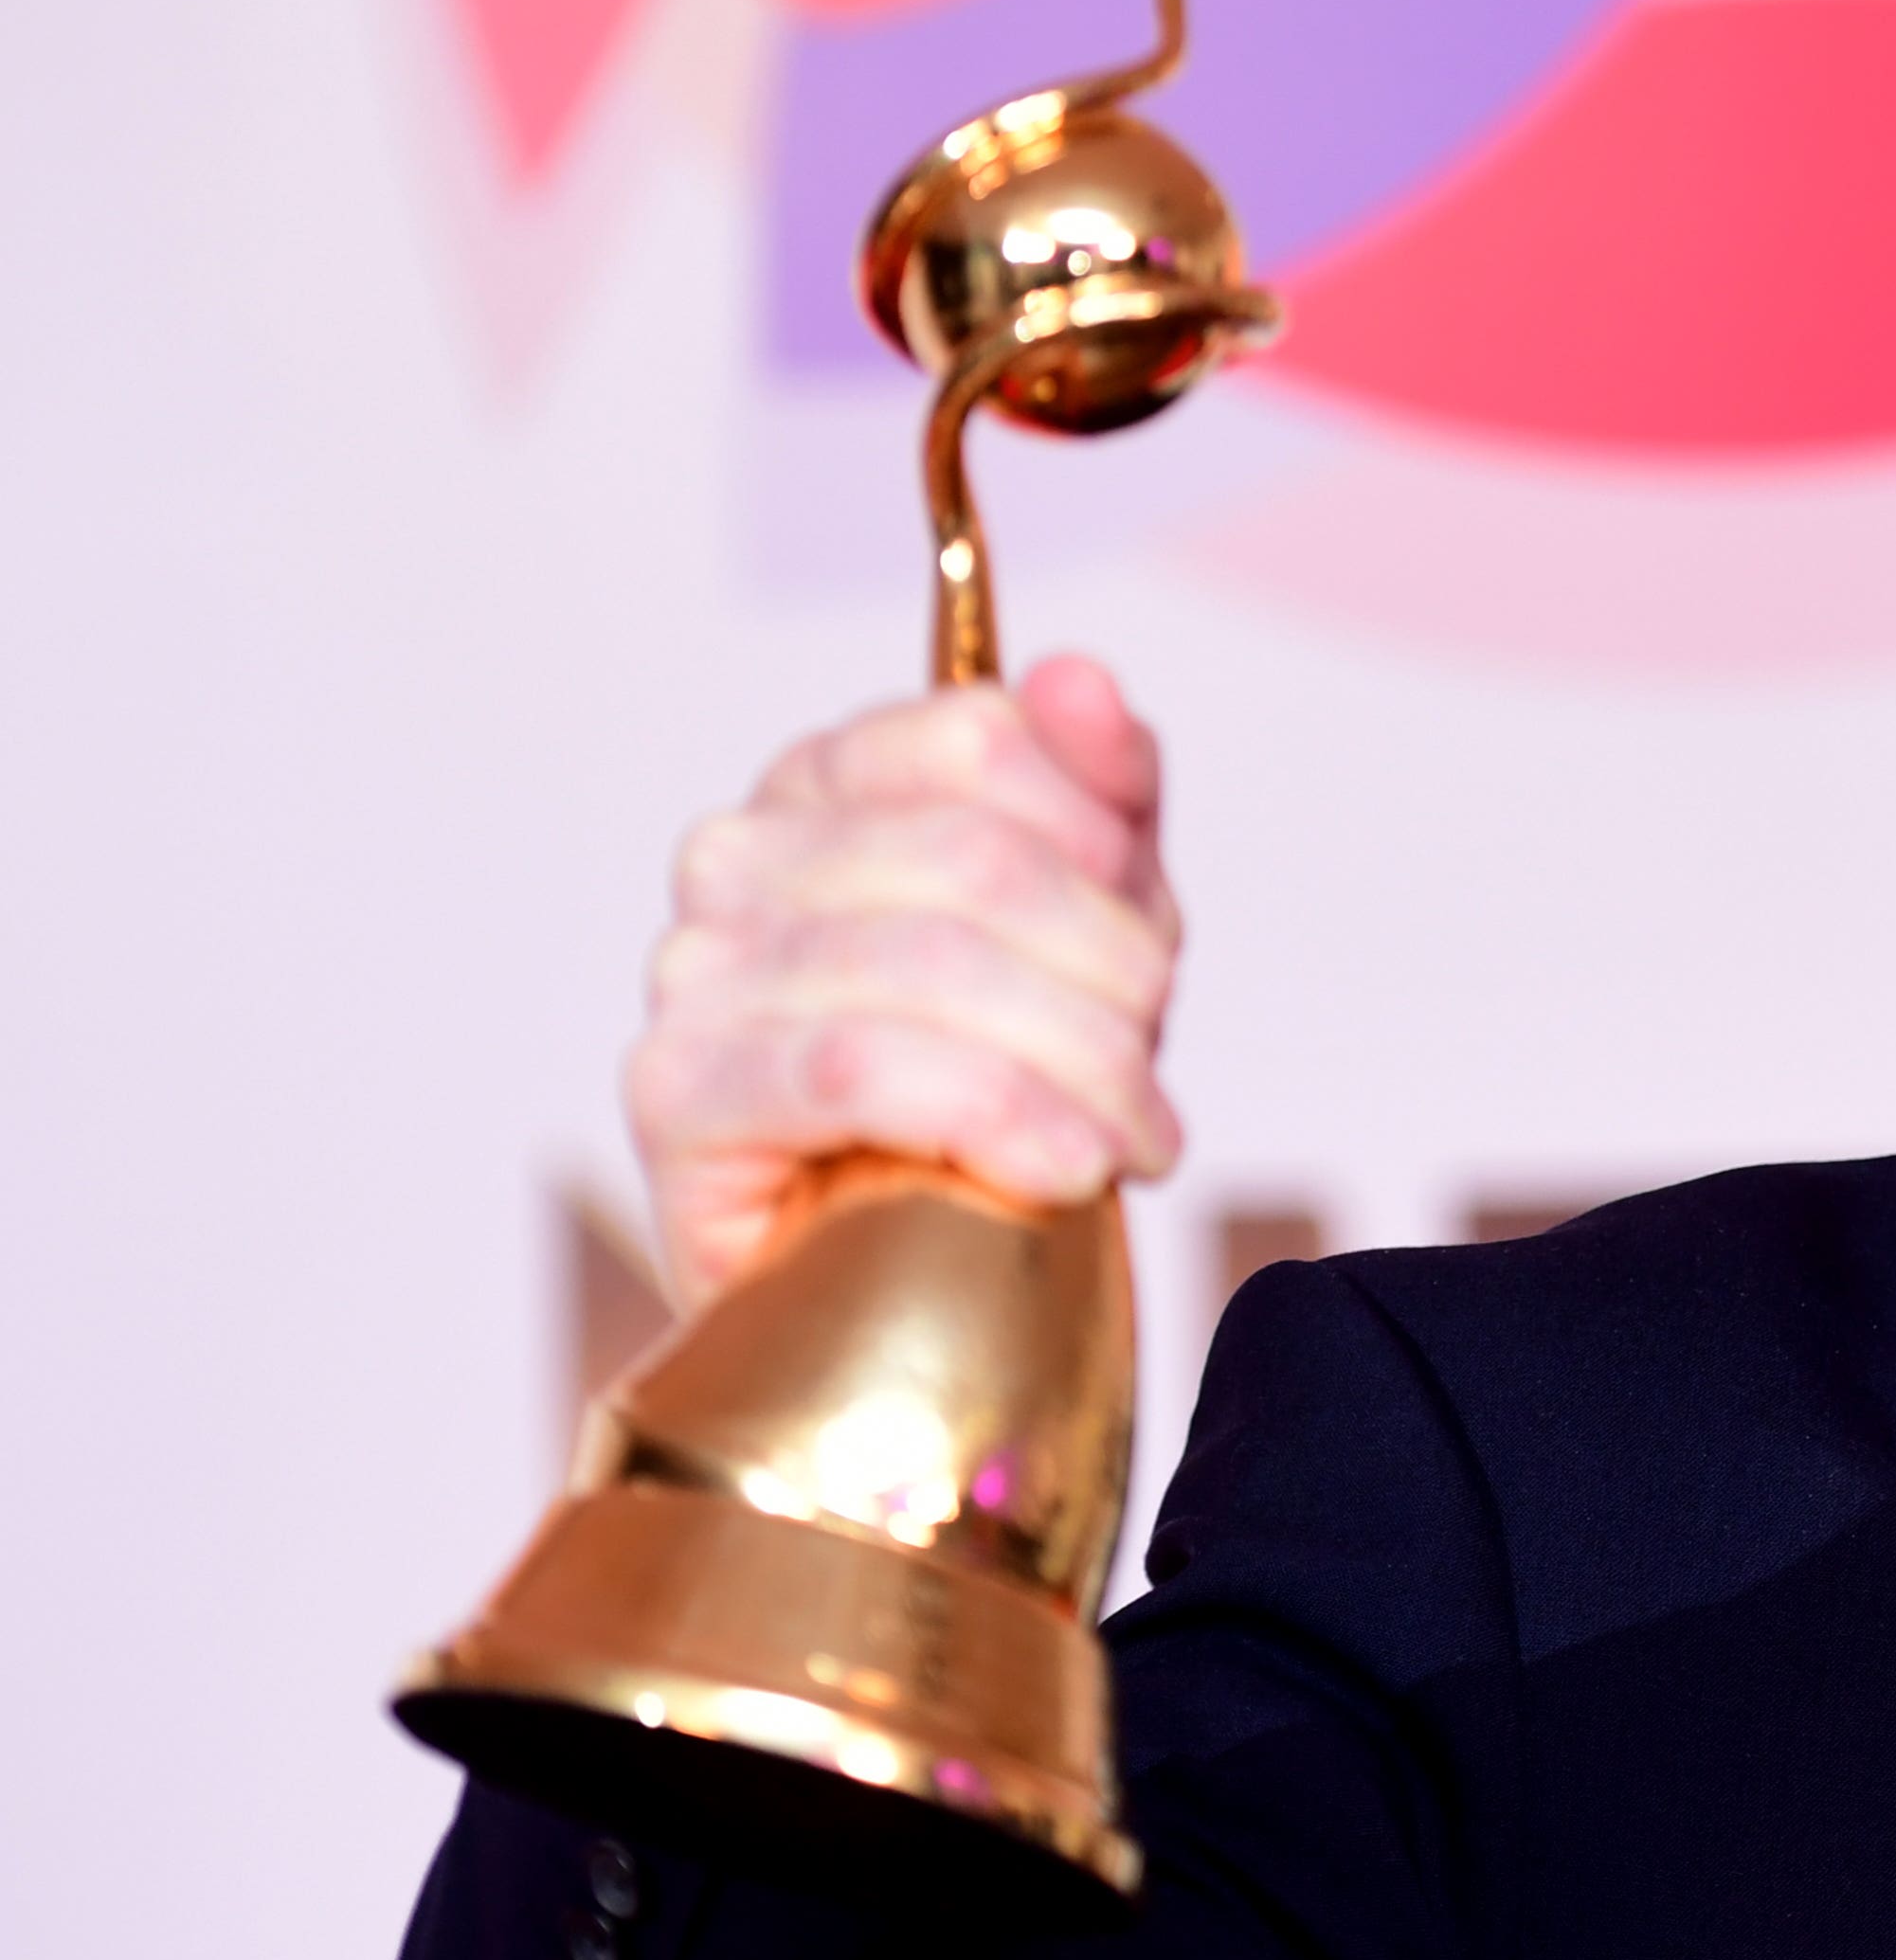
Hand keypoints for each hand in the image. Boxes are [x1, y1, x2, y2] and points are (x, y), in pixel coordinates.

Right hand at [628, 654, 1183, 1305]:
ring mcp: (691, 971)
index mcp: (824, 784)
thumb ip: (1102, 796)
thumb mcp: (1091, 926)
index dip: (1103, 846)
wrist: (911, 1280)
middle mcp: (736, 858)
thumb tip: (1081, 679)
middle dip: (1109, 981)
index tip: (1155, 953)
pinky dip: (997, 1118)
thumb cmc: (1001, 1087)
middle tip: (1149, 1084)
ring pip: (931, 967)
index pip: (979, 738)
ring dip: (1080, 1068)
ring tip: (1130, 1143)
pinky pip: (855, 1069)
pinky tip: (1067, 1171)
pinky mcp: (675, 1093)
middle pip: (976, 862)